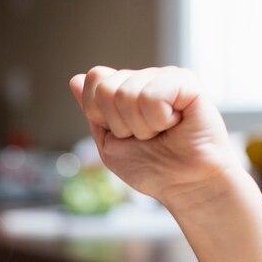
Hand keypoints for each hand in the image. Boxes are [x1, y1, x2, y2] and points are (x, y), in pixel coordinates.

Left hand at [69, 66, 242, 204]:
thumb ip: (92, 112)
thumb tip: (75, 79)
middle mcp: (145, 78)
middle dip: (121, 124)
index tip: (123, 134)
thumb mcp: (109, 144)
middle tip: (146, 136)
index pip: (95, 79)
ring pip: (127, 94)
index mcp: (125, 89)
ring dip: (142, 127)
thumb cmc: (153, 168)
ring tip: (162, 133)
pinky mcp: (186, 82)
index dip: (101, 114)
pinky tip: (176, 124)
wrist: (186, 185)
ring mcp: (166, 76)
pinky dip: (159, 120)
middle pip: (107, 87)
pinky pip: (152, 96)